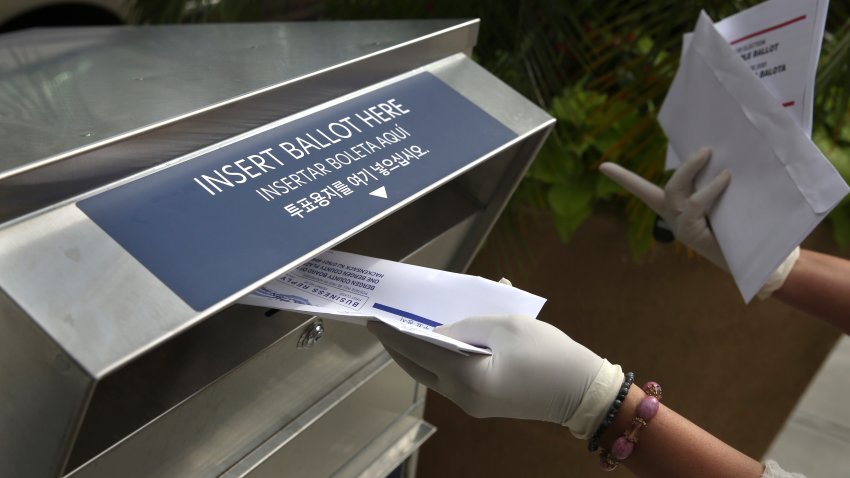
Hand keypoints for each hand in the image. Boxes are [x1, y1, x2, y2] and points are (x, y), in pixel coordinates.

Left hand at [367, 315, 622, 437]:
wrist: (581, 390)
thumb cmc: (546, 352)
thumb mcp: (504, 326)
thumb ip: (466, 326)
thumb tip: (439, 332)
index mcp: (466, 375)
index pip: (417, 350)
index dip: (393, 333)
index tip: (372, 321)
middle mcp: (462, 396)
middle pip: (418, 369)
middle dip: (399, 347)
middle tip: (383, 327)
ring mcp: (471, 405)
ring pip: (433, 376)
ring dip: (419, 354)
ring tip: (407, 332)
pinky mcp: (483, 405)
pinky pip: (451, 379)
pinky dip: (441, 360)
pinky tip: (440, 342)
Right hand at [599, 148, 730, 268]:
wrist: (752, 263)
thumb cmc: (739, 231)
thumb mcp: (722, 205)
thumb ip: (716, 188)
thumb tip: (722, 161)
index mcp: (674, 211)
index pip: (643, 191)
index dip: (623, 179)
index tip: (602, 166)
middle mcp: (673, 219)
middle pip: (667, 188)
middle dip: (684, 166)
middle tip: (706, 150)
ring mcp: (680, 228)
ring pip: (676, 192)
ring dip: (692, 171)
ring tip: (714, 159)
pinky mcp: (689, 234)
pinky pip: (694, 205)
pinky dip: (709, 189)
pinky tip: (726, 179)